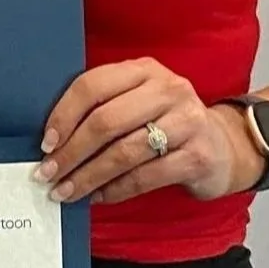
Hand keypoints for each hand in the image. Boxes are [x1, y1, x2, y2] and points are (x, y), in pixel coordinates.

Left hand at [36, 59, 255, 205]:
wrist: (222, 146)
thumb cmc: (165, 124)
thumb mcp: (138, 102)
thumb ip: (102, 108)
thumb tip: (51, 141)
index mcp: (144, 70)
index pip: (93, 86)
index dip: (63, 115)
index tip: (46, 143)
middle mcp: (168, 89)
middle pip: (105, 121)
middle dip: (71, 152)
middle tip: (48, 174)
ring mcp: (187, 122)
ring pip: (124, 152)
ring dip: (88, 176)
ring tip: (66, 191)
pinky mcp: (198, 156)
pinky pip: (145, 177)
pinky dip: (115, 190)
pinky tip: (98, 197)